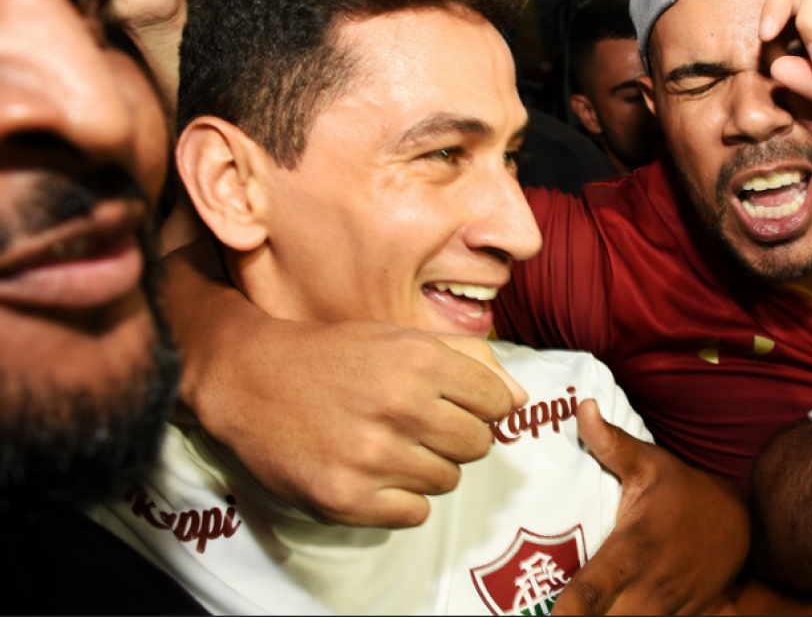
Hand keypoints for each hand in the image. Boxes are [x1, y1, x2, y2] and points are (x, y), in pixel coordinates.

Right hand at [165, 240, 524, 528]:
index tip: (457, 404)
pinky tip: (374, 472)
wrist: (249, 379)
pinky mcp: (347, 498)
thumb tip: (519, 399)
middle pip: (478, 445)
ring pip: (448, 481)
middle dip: (457, 436)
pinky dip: (401, 499)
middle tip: (419, 425)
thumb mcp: (398, 340)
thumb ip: (465, 363)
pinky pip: (414, 514)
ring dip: (427, 467)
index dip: (483, 405)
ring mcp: (373, 457)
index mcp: (419, 362)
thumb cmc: (332, 356)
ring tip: (389, 444)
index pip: (498, 403)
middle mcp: (401, 408)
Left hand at [552, 400, 747, 614]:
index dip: (568, 613)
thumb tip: (582, 408)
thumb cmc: (685, 492)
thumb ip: (612, 442)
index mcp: (634, 550)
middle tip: (541, 602)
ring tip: (571, 612)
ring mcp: (667, 609)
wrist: (742, 523)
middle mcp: (649, 588)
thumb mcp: (650, 464)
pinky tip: (610, 612)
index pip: (593, 592)